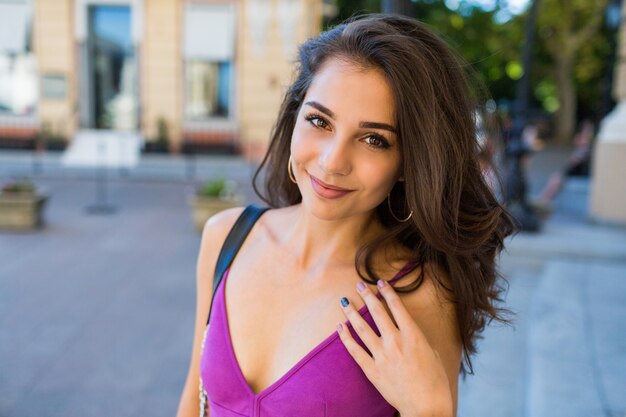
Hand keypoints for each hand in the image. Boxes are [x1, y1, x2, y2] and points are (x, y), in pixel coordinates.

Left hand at [337, 280, 452, 416]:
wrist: (426, 408)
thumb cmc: (435, 382)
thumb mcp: (432, 353)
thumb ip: (417, 338)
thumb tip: (407, 330)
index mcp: (413, 335)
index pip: (397, 307)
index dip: (387, 292)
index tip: (380, 282)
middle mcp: (396, 342)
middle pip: (378, 312)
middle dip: (367, 296)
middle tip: (359, 285)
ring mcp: (382, 356)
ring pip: (362, 328)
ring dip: (352, 313)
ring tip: (345, 301)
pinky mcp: (372, 370)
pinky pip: (354, 350)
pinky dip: (346, 337)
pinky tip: (340, 327)